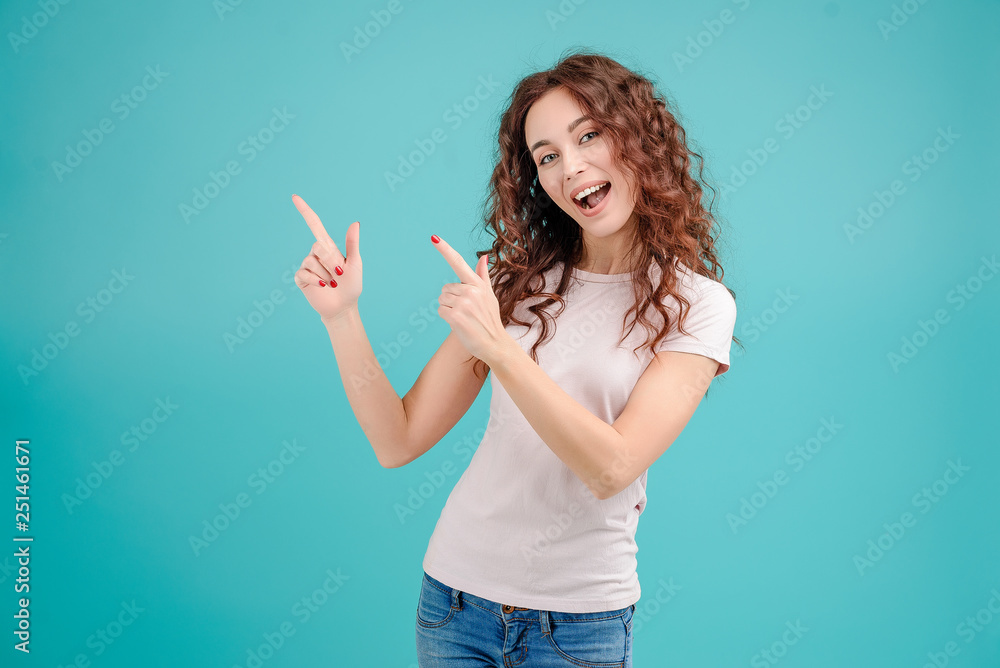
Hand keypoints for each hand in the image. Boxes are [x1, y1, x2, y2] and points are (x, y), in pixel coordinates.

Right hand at [291, 194, 361, 322]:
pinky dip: (315, 280)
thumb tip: (355, 222)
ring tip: (332, 283)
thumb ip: (352, 244)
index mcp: (329, 247)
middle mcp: (316, 254)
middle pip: (317, 246)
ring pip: (311, 261)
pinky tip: (323, 287)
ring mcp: (308, 266)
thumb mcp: (355, 264)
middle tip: (338, 274)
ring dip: (325, 274)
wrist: (344, 307)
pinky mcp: (301, 279)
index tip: (294, 197)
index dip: (305, 211)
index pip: (314, 224)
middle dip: (330, 260)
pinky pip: (304, 273)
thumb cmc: (352, 286)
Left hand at [431, 235, 509, 363]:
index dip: (445, 249)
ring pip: (442, 300)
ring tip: (464, 318)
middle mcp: (471, 291)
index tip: (433, 238)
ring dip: (448, 309)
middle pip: (445, 289)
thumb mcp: (489, 295)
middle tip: (466, 311)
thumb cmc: (490, 319)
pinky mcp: (456, 316)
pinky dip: (446, 318)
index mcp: (478, 284)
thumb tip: (483, 257)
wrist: (495, 344)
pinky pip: (440, 311)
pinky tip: (459, 324)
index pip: (459, 263)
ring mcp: (464, 304)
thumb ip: (483, 276)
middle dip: (451, 299)